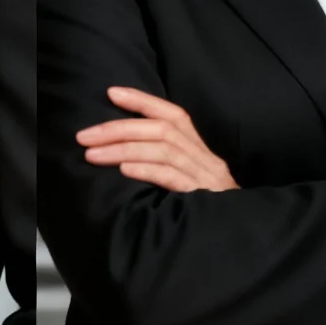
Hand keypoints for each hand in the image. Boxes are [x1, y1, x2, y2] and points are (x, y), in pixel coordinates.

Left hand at [77, 86, 237, 192]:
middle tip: (84, 136)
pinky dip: (147, 170)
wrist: (241, 231)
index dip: (143, 100)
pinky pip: (174, 178)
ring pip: (164, 151)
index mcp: (199, 149)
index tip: (111, 93)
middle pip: (162, 131)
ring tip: (92, 155)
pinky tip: (124, 170)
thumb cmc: (205, 204)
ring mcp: (206, 178)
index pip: (173, 115)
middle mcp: (205, 159)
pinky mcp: (203, 198)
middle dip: (119, 129)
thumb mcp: (188, 176)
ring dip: (123, 149)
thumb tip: (117, 146)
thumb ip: (163, 159)